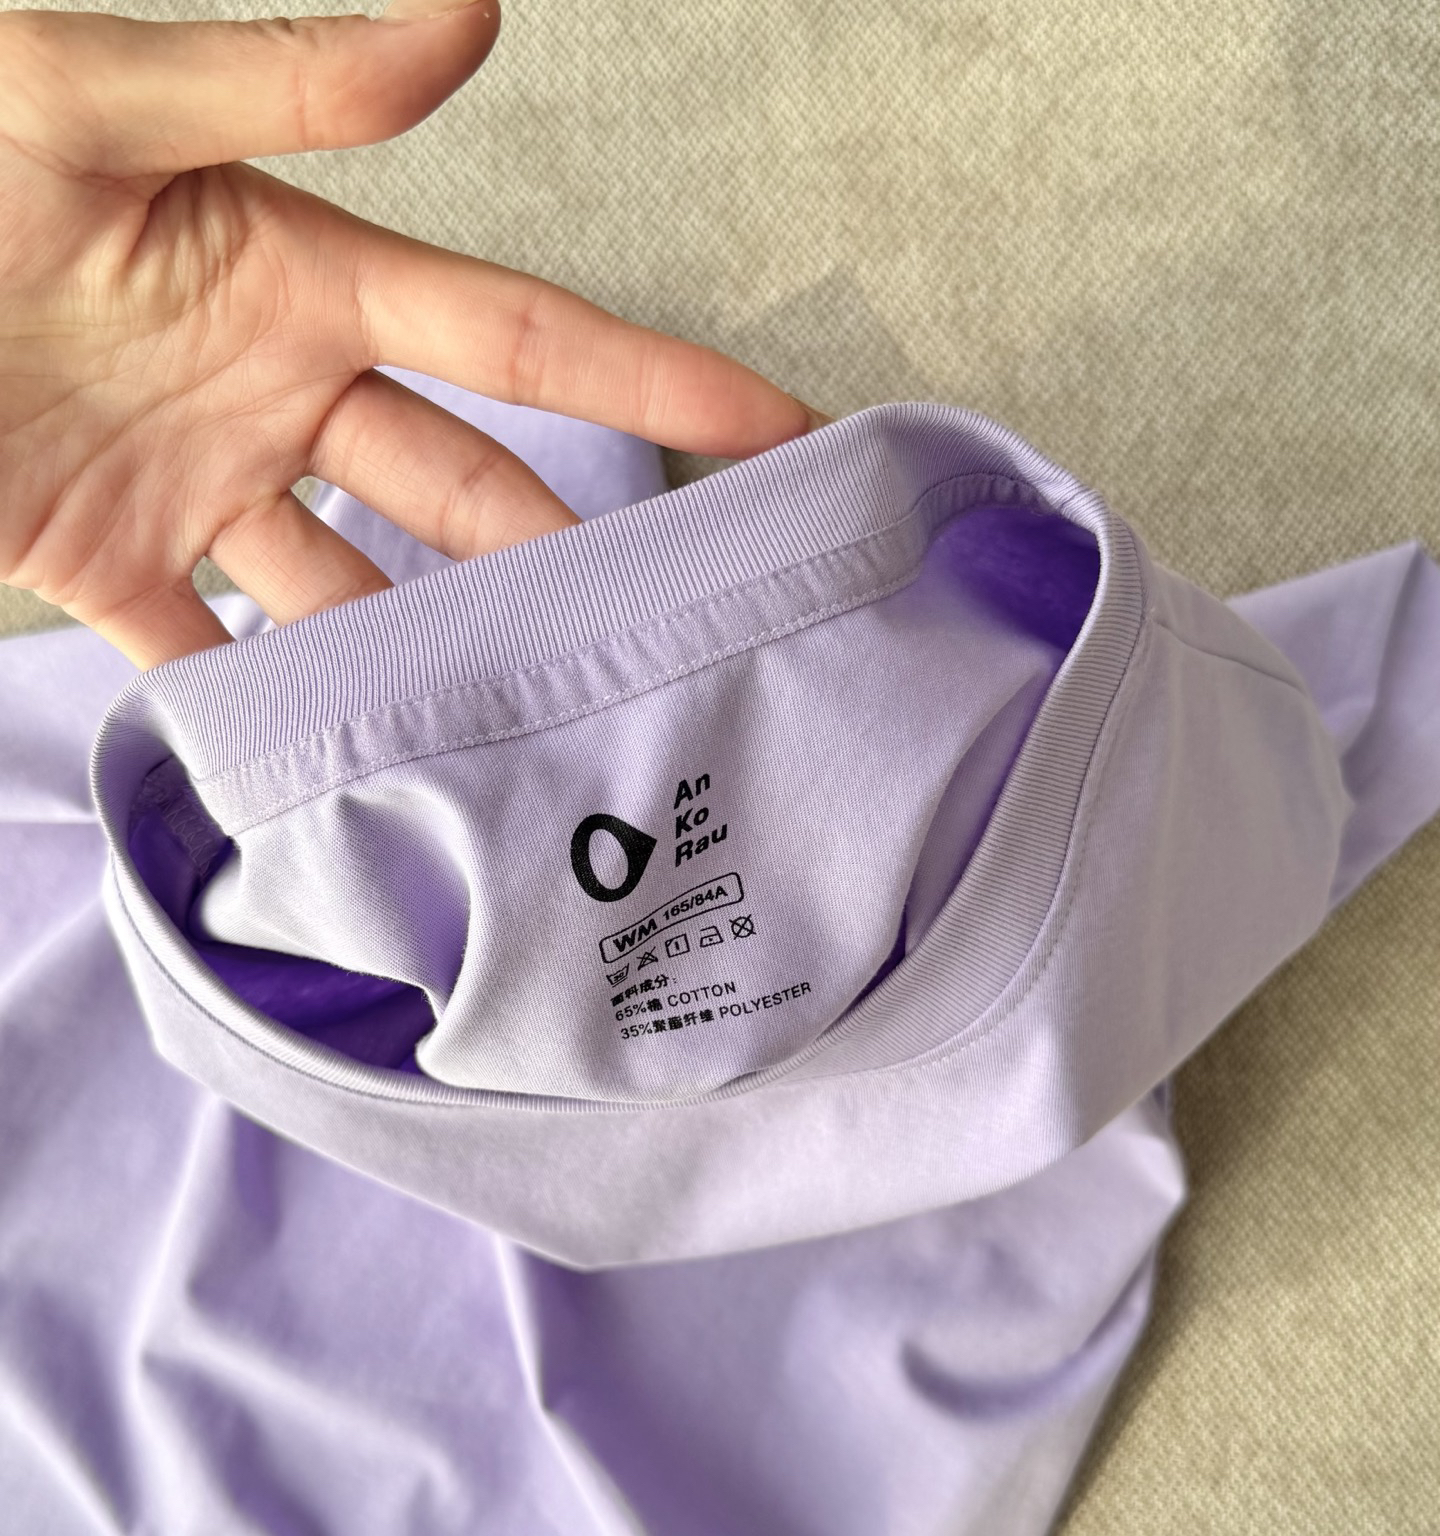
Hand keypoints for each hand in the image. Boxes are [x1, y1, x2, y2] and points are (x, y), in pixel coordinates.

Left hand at [0, 2, 823, 667]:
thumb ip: (282, 76)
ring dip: (442, 655)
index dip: (648, 379)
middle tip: (678, 638)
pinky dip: (275, 719)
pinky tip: (355, 774)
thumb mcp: (83, 96)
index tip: (775, 424)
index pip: (511, 338)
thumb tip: (476, 16)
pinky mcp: (108, 566)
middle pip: (462, 490)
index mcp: (295, 269)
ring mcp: (198, 486)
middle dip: (569, 556)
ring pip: (361, 590)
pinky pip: (218, 656)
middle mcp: (273, 387)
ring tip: (540, 729)